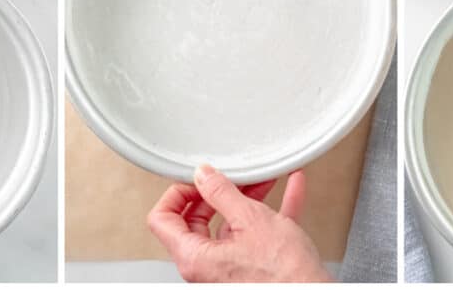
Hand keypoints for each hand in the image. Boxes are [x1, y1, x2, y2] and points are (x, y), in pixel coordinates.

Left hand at [147, 164, 332, 282]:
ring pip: (231, 226)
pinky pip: (257, 234)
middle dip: (217, 193)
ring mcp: (230, 269)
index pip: (162, 220)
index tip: (194, 180)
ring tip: (263, 180)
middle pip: (196, 221)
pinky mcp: (254, 269)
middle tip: (229, 177)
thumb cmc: (283, 276)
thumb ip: (221, 192)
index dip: (176, 193)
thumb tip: (203, 176)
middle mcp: (207, 268)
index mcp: (195, 258)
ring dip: (248, 199)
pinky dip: (272, 212)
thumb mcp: (249, 219)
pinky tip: (289, 191)